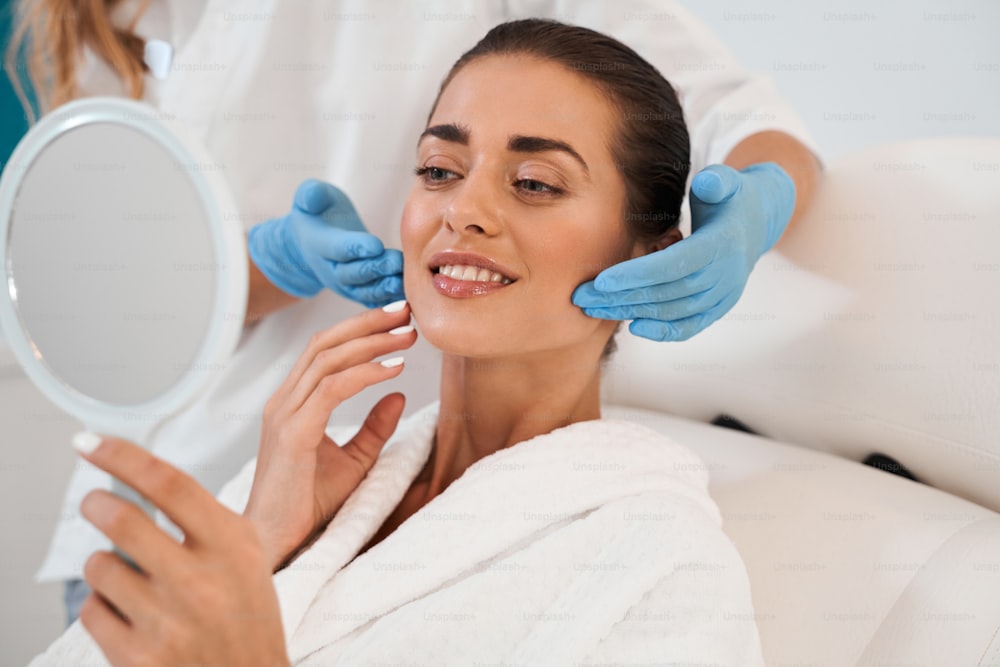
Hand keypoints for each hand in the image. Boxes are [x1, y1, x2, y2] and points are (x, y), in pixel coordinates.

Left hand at [74, 436, 288, 666]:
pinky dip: (102, 606)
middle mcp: (200, 581)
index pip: (168, 483)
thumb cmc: (247, 616)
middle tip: (95, 502)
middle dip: (96, 503)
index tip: (89, 442)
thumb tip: (136, 476)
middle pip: (121, 519)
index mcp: (232, 545)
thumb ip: (203, 519)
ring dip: (104, 563)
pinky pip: (92, 611)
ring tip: (127, 574)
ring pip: (99, 566)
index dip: (121, 455)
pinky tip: (130, 614)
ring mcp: (167, 622)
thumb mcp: (246, 557)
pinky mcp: (138, 658)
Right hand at [244, 301, 416, 570]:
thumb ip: (373, 428)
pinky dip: (365, 374)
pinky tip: (393, 369)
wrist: (275, 542)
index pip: (323, 350)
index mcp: (292, 403)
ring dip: (371, 342)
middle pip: (324, 343)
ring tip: (407, 336)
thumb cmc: (308, 505)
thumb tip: (399, 395)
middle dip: (366, 323)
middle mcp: (284, 401)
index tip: (397, 320)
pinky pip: (330, 389)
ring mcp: (284, 415)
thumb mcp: (353, 461)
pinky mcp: (293, 434)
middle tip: (404, 311)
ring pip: (327, 359)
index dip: (359, 330)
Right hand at [247, 179, 404, 306]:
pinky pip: (375, 300)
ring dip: (386, 288)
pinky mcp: (360, 292)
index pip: (338, 248)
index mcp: (320, 245)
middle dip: (376, 269)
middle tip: (397, 261)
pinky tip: (409, 296)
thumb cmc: (317, 214)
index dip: (357, 247)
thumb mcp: (309, 197)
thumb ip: (312, 194)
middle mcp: (332, 269)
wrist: (312, 241)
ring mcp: (346, 285)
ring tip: (406, 280)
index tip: (375, 245)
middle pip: (355, 273)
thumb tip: (312, 197)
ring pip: (366, 291)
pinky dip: (390, 301)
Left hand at [572, 162, 794, 340]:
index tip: (601, 281)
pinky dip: (664, 331)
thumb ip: (717, 181)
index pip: (674, 266)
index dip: (637, 275)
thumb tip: (707, 183)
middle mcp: (726, 274)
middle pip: (668, 293)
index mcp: (722, 244)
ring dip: (633, 313)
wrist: (756, 223)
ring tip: (595, 309)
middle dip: (623, 298)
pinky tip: (633, 327)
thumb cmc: (728, 198)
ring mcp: (724, 295)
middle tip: (583, 298)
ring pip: (674, 313)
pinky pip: (691, 326)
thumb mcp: (726, 182)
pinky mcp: (719, 308)